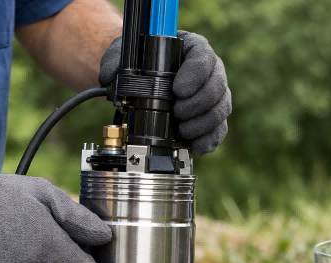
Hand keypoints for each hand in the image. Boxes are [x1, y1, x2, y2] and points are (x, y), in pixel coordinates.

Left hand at [99, 31, 230, 154]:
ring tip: (182, 130)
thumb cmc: (138, 63)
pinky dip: (210, 140)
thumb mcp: (123, 56)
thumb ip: (114, 62)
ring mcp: (214, 95)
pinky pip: (220, 129)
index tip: (178, 90)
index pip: (203, 57)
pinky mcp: (213, 117)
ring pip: (221, 109)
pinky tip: (196, 146)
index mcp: (192, 48)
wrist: (142, 81)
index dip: (195, 74)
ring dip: (203, 124)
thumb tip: (109, 77)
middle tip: (178, 113)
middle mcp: (210, 70)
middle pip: (217, 86)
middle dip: (198, 104)